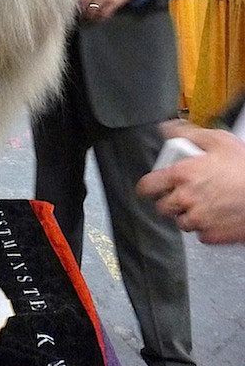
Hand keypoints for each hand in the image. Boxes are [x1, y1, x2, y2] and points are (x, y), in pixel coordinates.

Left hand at [78, 0, 143, 21]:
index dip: (78, 5)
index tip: (78, 10)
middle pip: (85, 6)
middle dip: (85, 12)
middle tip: (85, 16)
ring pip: (94, 11)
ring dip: (93, 17)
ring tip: (93, 18)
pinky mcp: (113, 2)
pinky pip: (104, 14)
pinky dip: (102, 18)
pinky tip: (101, 18)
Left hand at [137, 120, 244, 243]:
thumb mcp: (218, 140)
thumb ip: (187, 134)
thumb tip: (167, 128)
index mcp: (182, 175)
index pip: (147, 186)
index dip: (148, 185)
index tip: (151, 186)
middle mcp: (186, 199)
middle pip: (163, 207)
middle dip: (171, 200)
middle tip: (184, 192)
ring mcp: (199, 220)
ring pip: (180, 221)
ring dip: (188, 214)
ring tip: (204, 202)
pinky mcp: (212, 236)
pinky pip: (199, 234)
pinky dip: (205, 226)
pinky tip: (216, 214)